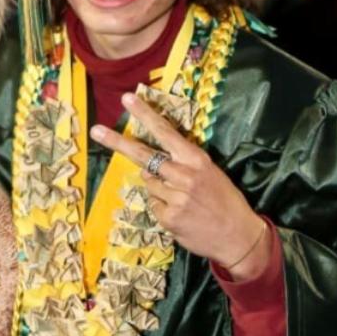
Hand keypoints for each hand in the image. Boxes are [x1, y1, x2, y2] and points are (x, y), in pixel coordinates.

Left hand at [89, 93, 269, 280]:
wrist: (239, 236)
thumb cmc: (225, 201)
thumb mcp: (209, 174)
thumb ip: (181, 166)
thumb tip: (148, 167)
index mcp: (196, 159)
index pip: (165, 132)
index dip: (145, 114)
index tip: (127, 99)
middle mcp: (184, 174)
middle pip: (143, 155)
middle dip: (117, 142)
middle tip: (96, 131)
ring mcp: (175, 196)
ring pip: (148, 183)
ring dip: (158, 188)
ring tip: (183, 199)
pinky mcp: (168, 216)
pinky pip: (153, 205)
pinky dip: (162, 208)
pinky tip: (182, 214)